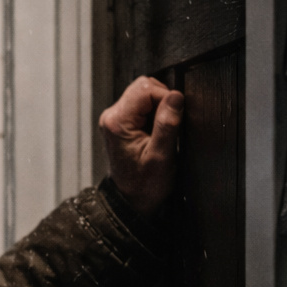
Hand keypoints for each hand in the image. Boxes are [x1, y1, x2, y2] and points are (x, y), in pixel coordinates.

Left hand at [98, 76, 183, 214]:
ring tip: (160, 132)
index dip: (166, 97)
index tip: (174, 117)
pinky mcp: (121, 122)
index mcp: (117, 122)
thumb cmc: (143, 184)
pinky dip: (154, 113)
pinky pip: (142, 105)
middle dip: (162, 101)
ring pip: (144, 93)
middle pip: (143, 86)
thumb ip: (167, 124)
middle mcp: (111, 117)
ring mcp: (115, 119)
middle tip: (167, 126)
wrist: (131, 199)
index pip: (145, 88)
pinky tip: (155, 132)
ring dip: (159, 107)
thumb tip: (175, 96)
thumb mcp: (161, 157)